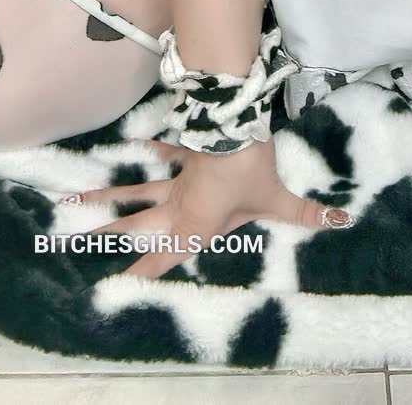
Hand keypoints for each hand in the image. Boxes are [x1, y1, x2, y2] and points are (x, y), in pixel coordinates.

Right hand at [55, 134, 352, 279]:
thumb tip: (337, 222)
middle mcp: (177, 206)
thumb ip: (303, 214)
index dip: (138, 274)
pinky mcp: (183, 150)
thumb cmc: (249, 170)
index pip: (161, 258)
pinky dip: (150, 147)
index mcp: (194, 226)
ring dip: (108, 194)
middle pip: (136, 226)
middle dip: (107, 237)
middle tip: (76, 243)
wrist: (232, 125)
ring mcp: (177, 176)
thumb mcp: (277, 198)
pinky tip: (134, 143)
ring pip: (137, 190)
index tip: (110, 287)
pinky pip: (163, 150)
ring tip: (75, 199)